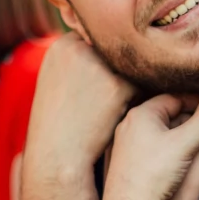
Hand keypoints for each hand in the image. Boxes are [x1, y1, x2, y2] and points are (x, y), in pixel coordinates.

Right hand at [27, 32, 134, 168]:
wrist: (57, 157)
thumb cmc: (59, 124)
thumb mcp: (57, 81)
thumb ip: (78, 60)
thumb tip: (110, 50)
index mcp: (62, 45)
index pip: (98, 42)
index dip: (101, 64)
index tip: (95, 87)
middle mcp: (78, 48)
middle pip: (115, 52)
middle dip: (116, 72)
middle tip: (104, 100)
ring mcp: (98, 65)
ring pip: (130, 67)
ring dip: (128, 85)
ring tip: (109, 110)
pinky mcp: (117, 86)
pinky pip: (141, 86)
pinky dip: (136, 100)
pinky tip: (119, 117)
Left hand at [101, 92, 198, 199]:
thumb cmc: (155, 175)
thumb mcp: (187, 143)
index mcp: (140, 114)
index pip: (174, 99)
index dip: (196, 103)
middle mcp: (127, 126)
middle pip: (164, 115)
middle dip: (186, 120)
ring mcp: (123, 145)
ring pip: (156, 133)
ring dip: (175, 136)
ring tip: (193, 144)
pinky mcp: (123, 164)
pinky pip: (148, 148)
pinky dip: (163, 149)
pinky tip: (174, 161)